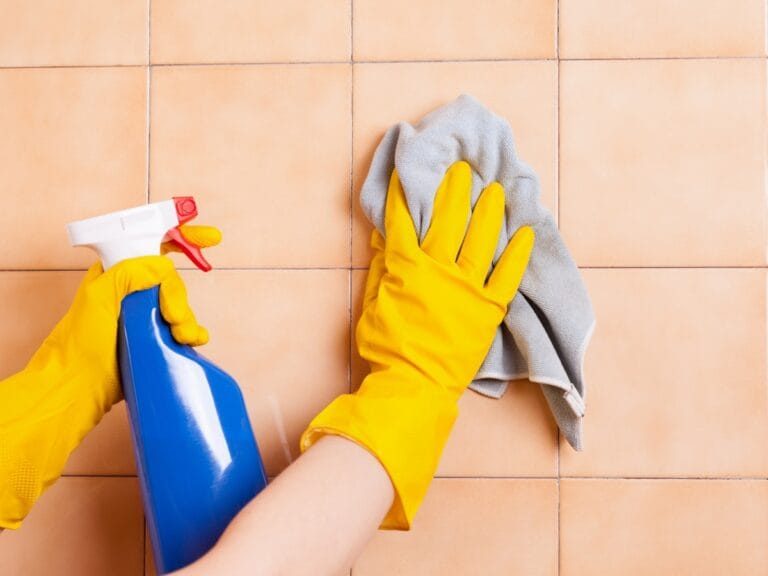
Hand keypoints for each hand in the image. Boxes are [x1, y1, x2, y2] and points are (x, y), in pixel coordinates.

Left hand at [0, 225, 219, 529]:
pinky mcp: (155, 338)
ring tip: (182, 337)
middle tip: (174, 316)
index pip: (151, 243)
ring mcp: (144, 315)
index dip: (182, 237)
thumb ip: (129, 274)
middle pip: (171, 280)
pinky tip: (193, 342)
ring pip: (179, 305)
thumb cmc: (80, 345)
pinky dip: (193, 333)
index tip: (210, 239)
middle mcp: (132, 291)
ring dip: (187, 319)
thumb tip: (163, 266)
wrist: (79, 389)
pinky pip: (183, 329)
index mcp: (116, 273)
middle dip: (179, 295)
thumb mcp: (99, 299)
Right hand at [302, 162, 532, 528]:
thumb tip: (386, 240)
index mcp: (406, 267)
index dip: (404, 192)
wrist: (413, 384)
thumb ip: (382, 270)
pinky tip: (526, 231)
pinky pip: (507, 275)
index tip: (408, 170)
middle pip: (447, 219)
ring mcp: (466, 287)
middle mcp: (438, 269)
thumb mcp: (372, 305)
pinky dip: (518, 253)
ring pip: (480, 239)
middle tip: (461, 167)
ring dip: (488, 211)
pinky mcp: (488, 308)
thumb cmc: (386, 348)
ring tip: (495, 189)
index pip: (403, 219)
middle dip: (453, 189)